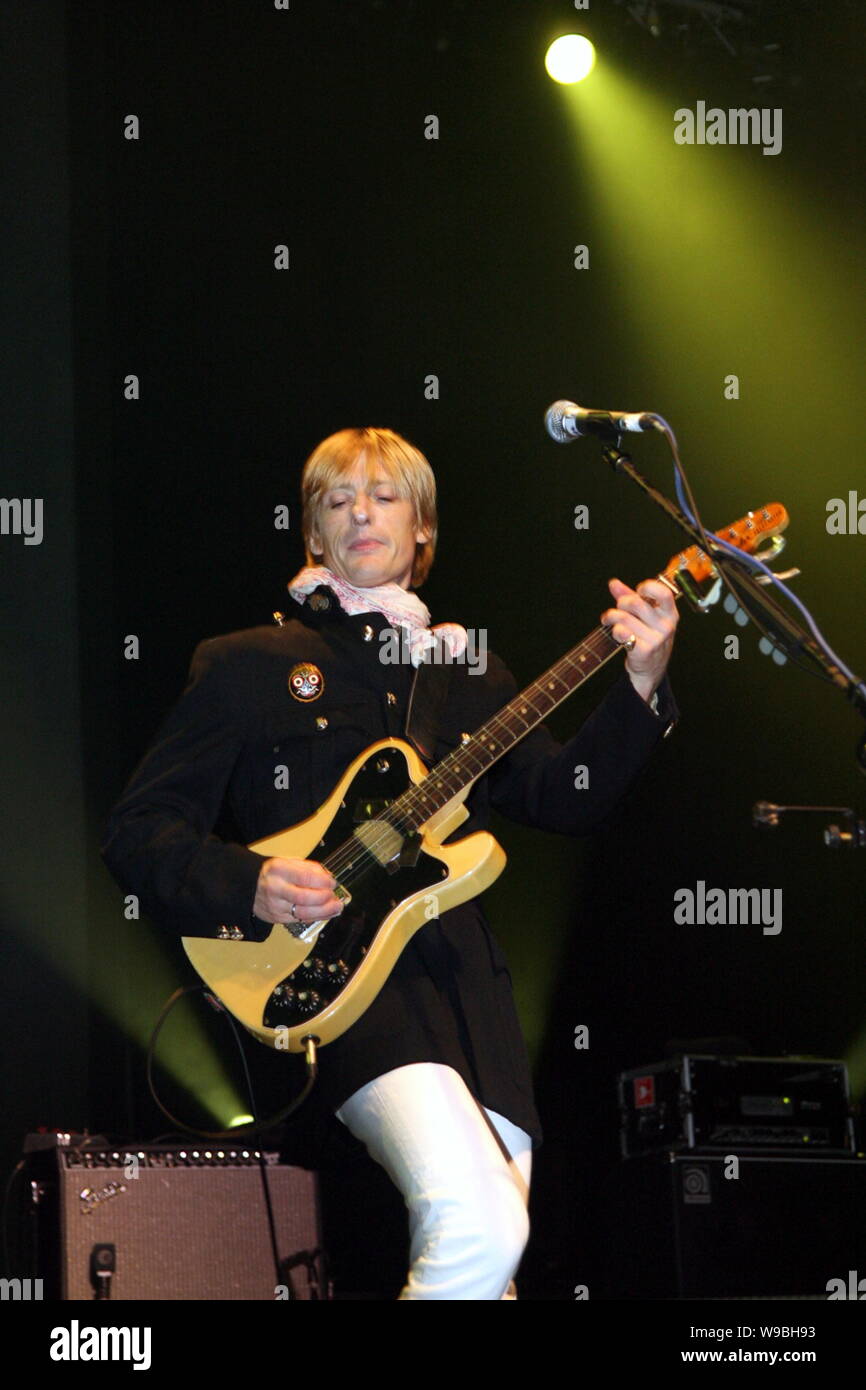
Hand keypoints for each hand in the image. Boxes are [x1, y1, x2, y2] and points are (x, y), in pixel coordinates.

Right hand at [253, 857, 343, 924]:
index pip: (305, 877)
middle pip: (305, 898)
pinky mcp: (276, 918)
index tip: (332, 882)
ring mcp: (275, 905)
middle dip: (325, 898)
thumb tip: (328, 878)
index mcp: (279, 869)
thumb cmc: (273, 873)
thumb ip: (309, 868)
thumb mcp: (288, 862)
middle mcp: (275, 888)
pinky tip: (326, 913)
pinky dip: (316, 917)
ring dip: (324, 912)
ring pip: (303, 913)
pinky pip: (300, 921)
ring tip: (336, 907)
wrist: (249, 885)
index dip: (323, 882)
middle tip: (334, 896)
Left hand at [601, 577, 678, 703]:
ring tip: (608, 619)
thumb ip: (630, 596)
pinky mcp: (644, 651)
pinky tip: (616, 632)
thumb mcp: (645, 615)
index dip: (648, 588)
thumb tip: (613, 583)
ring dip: (612, 616)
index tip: (638, 591)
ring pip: (625, 618)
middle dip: (622, 602)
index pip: (664, 593)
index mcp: (670, 613)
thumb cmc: (648, 636)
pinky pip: (622, 633)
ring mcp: (656, 639)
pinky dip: (615, 631)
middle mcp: (666, 626)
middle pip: (636, 603)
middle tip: (618, 607)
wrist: (651, 668)